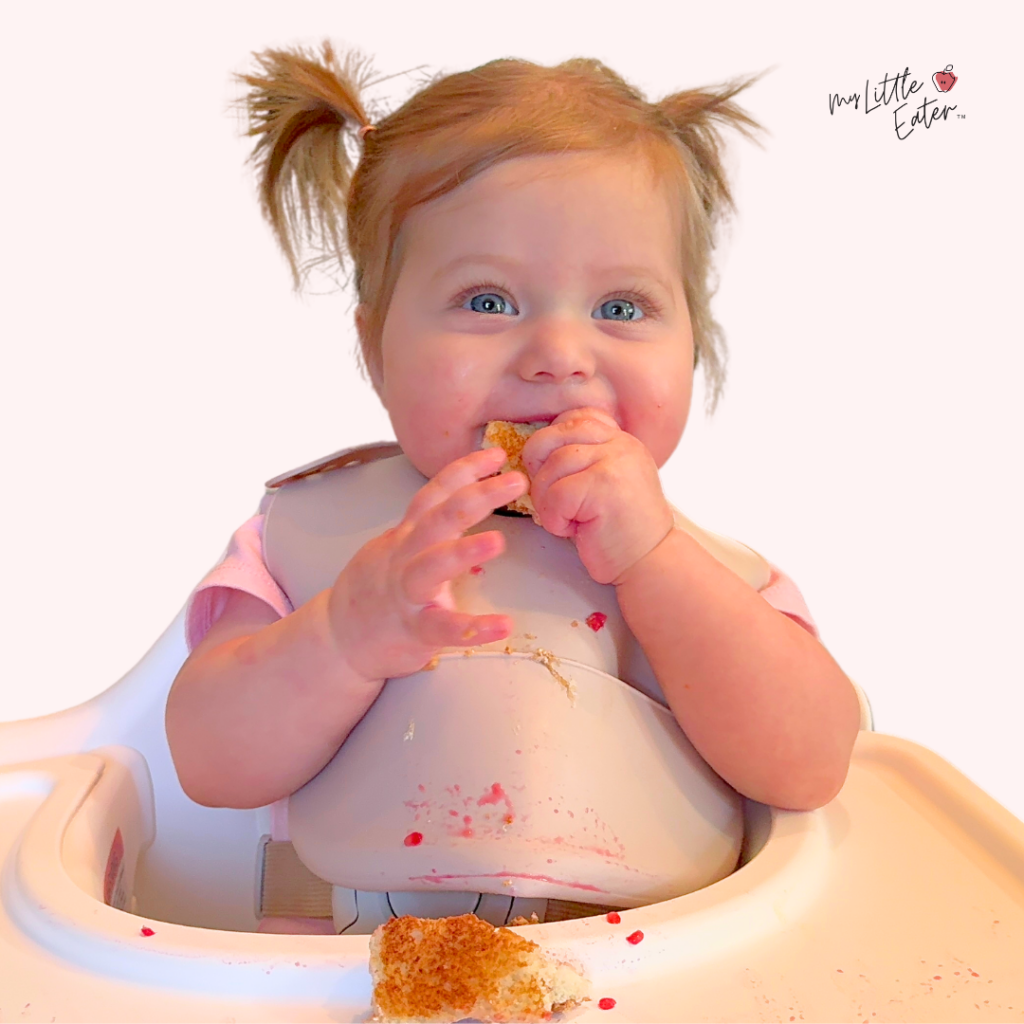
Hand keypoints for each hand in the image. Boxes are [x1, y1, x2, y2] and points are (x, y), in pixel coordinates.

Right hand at [326, 447, 528, 681]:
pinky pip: (443, 628)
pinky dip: (474, 627)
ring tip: (498, 541)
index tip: (498, 453)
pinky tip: (504, 625)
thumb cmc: (378, 593)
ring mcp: (406, 593)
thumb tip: (474, 508)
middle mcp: (404, 556)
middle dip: (477, 496)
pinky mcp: (412, 630)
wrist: (340, 640)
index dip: (465, 470)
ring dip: (463, 551)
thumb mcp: (398, 549)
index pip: (435, 493)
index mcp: (407, 535)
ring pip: (430, 565)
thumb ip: (432, 529)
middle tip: (517, 481)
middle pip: (438, 518)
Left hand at [521, 408, 674, 585]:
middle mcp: (620, 444)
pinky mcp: (604, 486)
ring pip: (551, 467)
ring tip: (567, 519)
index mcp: (620, 440)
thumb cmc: (620, 531)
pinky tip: (573, 530)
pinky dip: (554, 519)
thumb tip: (535, 451)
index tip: (557, 475)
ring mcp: (614, 462)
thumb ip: (584, 459)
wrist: (650, 562)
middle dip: (539, 470)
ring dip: (546, 500)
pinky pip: (555, 494)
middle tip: (551, 499)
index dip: (551, 444)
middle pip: (552, 437)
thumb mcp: (607, 483)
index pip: (572, 418)